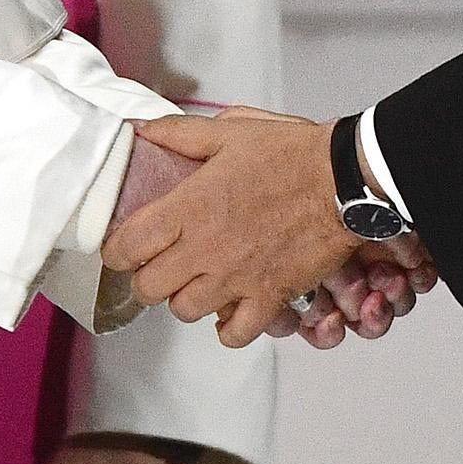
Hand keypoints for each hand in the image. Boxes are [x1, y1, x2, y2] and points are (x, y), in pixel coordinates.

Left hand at [107, 112, 433, 346]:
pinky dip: (228, 328)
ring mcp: (236, 278)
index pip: (126, 247)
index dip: (117, 250)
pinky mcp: (269, 297)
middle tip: (160, 265)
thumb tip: (143, 129)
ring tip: (197, 282)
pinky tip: (230, 310)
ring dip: (185, 299)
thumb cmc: (291, 153)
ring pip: (184, 311)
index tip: (125, 246)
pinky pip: (235, 334)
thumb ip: (180, 134)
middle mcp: (204, 249)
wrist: (345, 180)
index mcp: (188, 207)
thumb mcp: (231, 130)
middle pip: (148, 288)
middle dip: (147, 278)